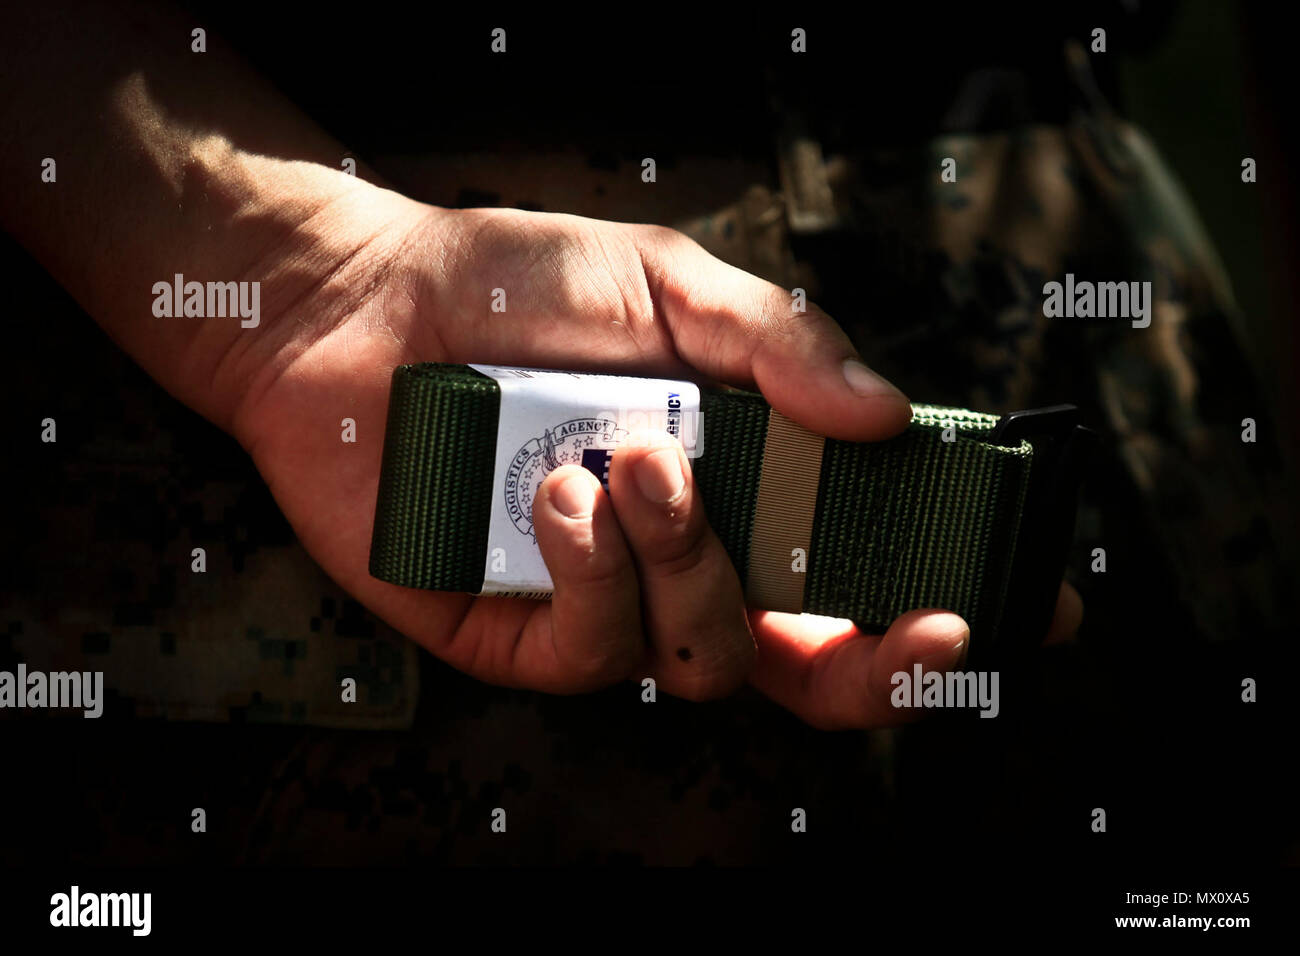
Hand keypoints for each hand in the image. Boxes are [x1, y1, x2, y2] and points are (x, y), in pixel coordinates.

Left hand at [221, 187, 1079, 728]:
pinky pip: (600, 652)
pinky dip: (599, 571)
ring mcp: (611, 604)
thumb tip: (883, 416)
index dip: (946, 597)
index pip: (865, 568)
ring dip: (696, 561)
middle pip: (814, 668)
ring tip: (637, 456)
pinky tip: (558, 491)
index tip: (1032, 601)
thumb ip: (780, 345)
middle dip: (883, 664)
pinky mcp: (524, 633)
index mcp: (745, 483)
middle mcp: (691, 558)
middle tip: (920, 620)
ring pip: (710, 657)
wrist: (363, 309)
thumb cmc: (518, 287)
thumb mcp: (666, 286)